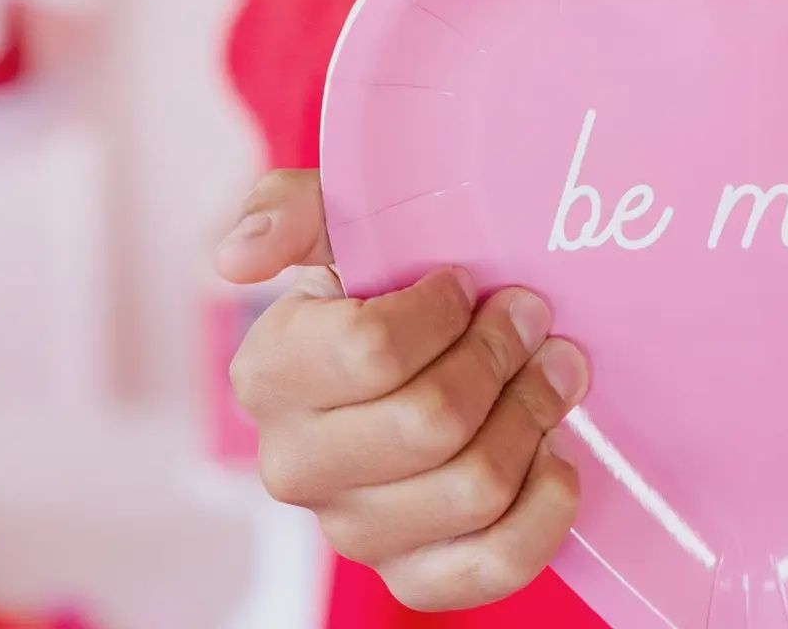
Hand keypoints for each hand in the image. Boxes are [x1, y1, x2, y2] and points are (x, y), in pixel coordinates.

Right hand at [214, 170, 589, 610]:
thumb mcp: (340, 217)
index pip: (370, 350)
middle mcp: (296, 463)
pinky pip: (492, 566)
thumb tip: (236, 256)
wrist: (429, 345)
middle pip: (430, 421)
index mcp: (271, 371)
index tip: (465, 282)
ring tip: (551, 372)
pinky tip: (551, 454)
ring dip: (532, 416)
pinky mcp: (413, 576)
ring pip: (472, 487)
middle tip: (530, 318)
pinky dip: (543, 506)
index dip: (442, 311)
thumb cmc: (385, 275)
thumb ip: (288, 210)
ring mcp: (353, 530)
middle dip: (500, 358)